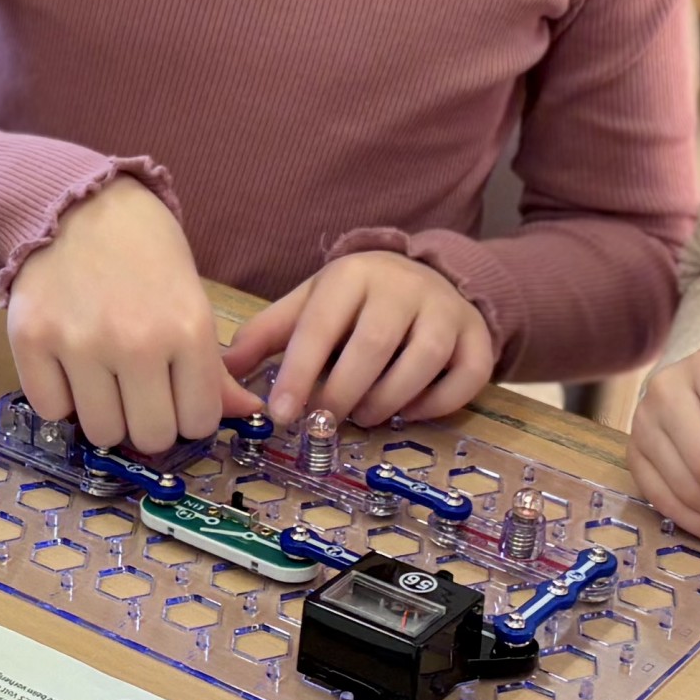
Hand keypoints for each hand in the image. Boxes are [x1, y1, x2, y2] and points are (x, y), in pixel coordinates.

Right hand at [4, 179, 248, 454]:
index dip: (189, 414)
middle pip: (150, 436)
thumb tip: (247, 411)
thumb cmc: (144, 250)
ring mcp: (79, 343)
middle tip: (139, 392)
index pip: (199, 421)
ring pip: (101, 431)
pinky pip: (51, 409)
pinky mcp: (31, 340)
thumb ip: (213, 365)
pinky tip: (68, 367)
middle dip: (148, 422)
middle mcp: (136, 342)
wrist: (76, 202)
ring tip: (103, 380)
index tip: (176, 395)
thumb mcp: (190, 298)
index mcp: (188, 328)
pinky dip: (60, 397)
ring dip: (104, 415)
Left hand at [226, 253, 496, 430]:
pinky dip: (436, 405)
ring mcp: (446, 310)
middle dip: (341, 394)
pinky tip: (408, 411)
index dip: (299, 372)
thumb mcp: (311, 304)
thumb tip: (222, 372)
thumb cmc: (358, 301)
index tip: (281, 414)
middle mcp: (403, 286)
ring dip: (387, 401)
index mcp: (352, 275)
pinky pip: (466, 378)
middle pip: (373, 346)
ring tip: (362, 415)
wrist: (428, 276)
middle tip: (321, 424)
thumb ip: (268, 335)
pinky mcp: (478, 337)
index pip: (321, 324)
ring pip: (422, 362)